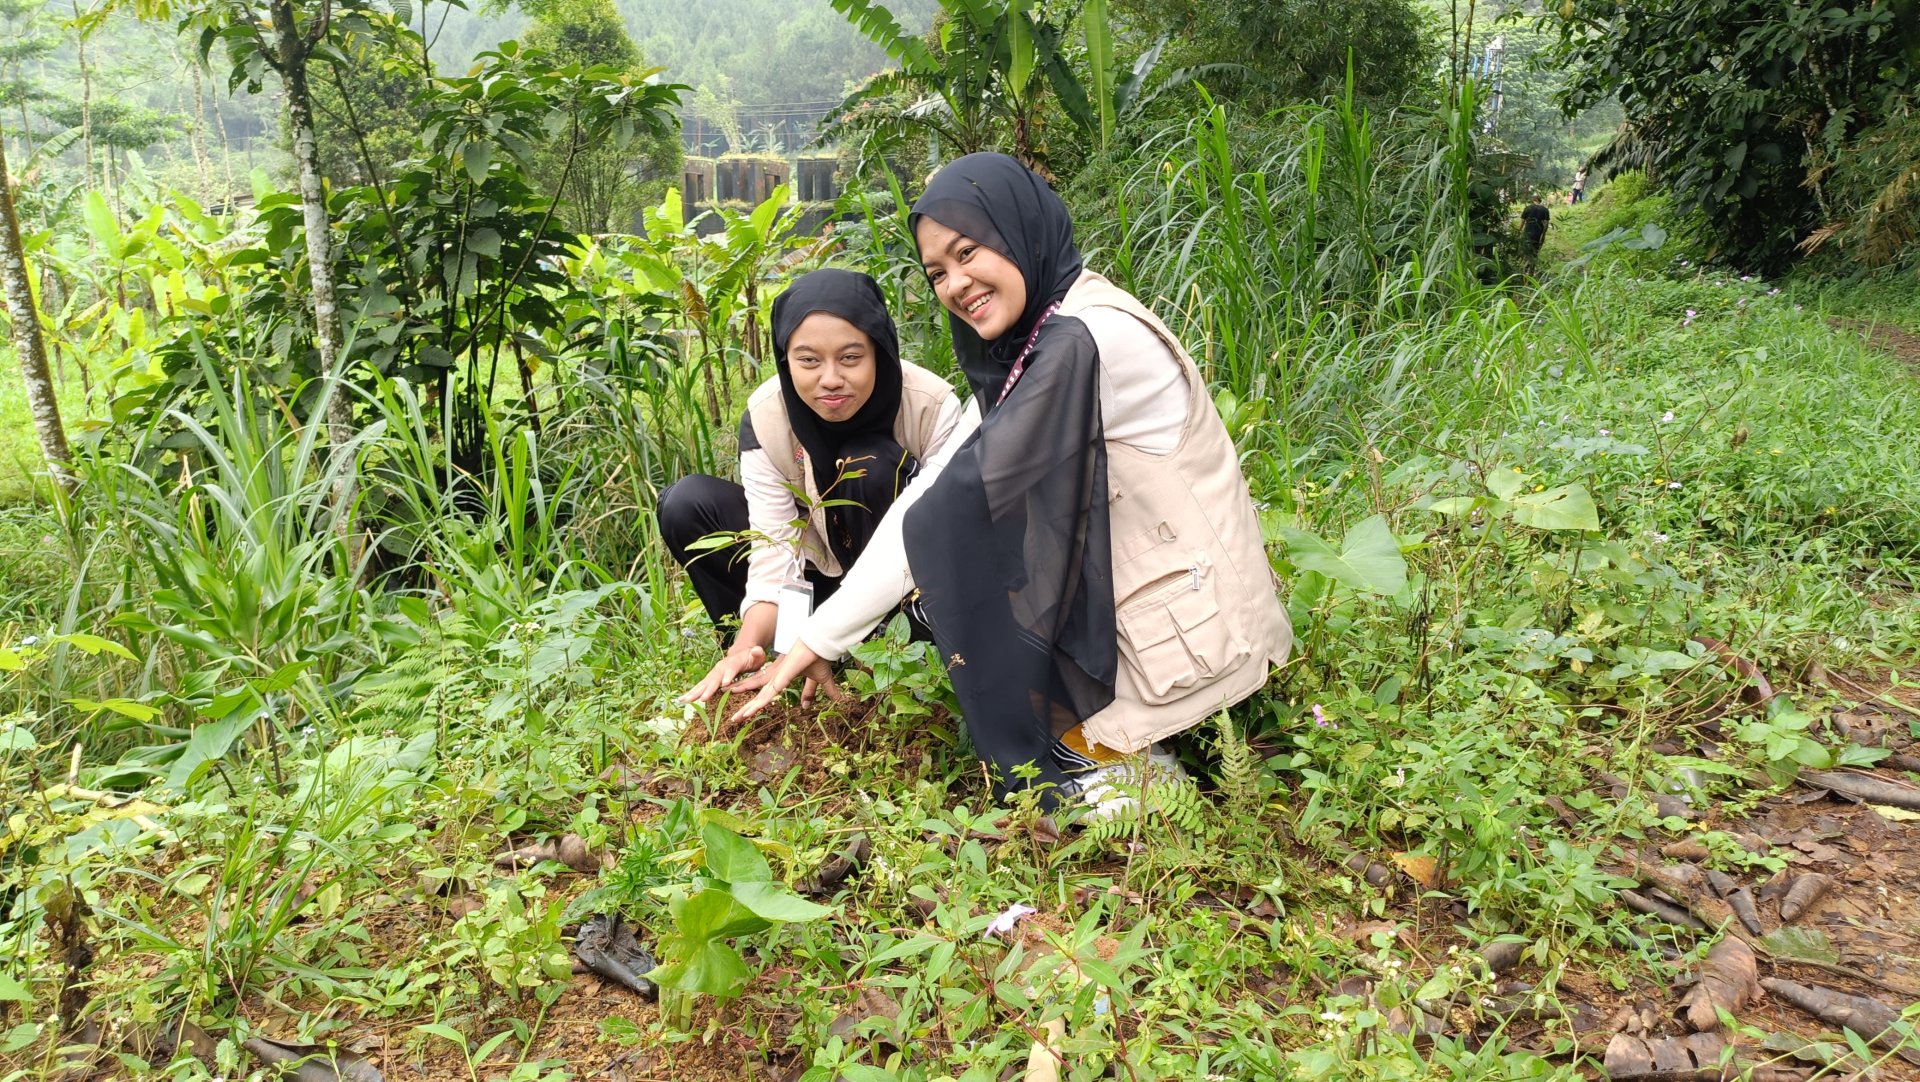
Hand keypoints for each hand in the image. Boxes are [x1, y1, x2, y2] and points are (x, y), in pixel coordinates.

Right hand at [677, 645, 767, 704]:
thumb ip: (757, 654)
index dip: (728, 675)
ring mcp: (714, 674)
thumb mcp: (757, 655)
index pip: (731, 669)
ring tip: (685, 700)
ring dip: (694, 692)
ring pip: (703, 683)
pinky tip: (683, 700)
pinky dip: (692, 693)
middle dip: (708, 689)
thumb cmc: (750, 658)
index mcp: (733, 663)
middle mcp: (721, 668)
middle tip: (702, 698)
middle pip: (714, 679)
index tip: (725, 684)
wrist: (740, 654)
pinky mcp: (710, 680)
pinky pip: (700, 687)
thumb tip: (757, 650)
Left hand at [727, 641, 846, 722]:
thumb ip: (810, 691)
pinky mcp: (780, 677)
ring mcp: (776, 676)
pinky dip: (758, 704)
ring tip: (735, 719)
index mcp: (781, 676)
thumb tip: (807, 706)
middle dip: (747, 706)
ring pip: (759, 696)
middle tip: (735, 718)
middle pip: (758, 694)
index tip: (746, 711)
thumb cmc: (819, 658)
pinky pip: (767, 694)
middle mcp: (775, 676)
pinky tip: (748, 713)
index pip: (765, 692)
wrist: (820, 644)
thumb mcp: (816, 680)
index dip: (756, 701)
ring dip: (747, 708)